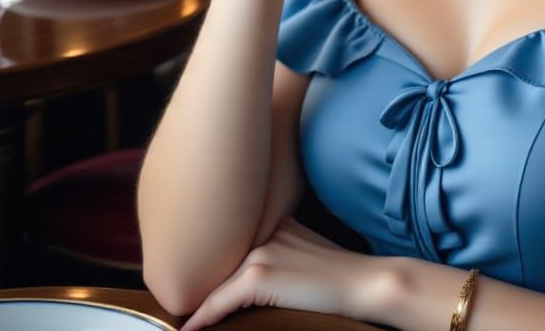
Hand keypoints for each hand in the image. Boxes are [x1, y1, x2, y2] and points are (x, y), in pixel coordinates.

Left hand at [178, 216, 387, 330]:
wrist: (365, 282)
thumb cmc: (344, 277)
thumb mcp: (310, 255)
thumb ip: (286, 254)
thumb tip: (263, 280)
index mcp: (279, 225)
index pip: (239, 249)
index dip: (218, 269)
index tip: (197, 285)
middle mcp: (267, 233)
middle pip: (225, 265)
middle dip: (204, 286)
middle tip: (179, 304)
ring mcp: (262, 253)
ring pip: (219, 284)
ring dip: (200, 305)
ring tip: (181, 319)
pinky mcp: (260, 276)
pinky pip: (219, 302)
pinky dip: (202, 318)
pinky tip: (188, 329)